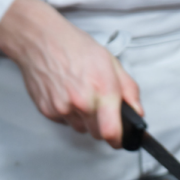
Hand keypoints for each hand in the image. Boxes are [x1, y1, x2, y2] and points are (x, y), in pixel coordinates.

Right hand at [0, 0, 142, 147]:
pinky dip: (68, 114)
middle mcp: (82, 102)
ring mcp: (62, 108)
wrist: (41, 40)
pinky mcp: (47, 110)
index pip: (111, 132)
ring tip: (80, 96)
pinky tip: (67, 95)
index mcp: (102, 90)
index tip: (120, 139)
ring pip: (81, 129)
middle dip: (102, 125)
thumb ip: (129, 90)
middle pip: (97, 134)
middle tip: (99, 107)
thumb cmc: (75, 47)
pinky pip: (64, 122)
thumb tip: (138, 111)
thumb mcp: (111, 62)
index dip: (118, 140)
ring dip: (84, 120)